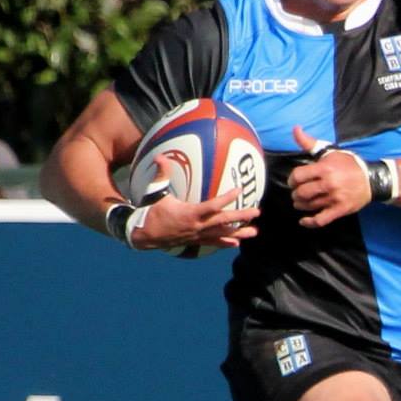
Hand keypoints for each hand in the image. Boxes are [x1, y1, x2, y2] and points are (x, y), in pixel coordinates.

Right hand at [129, 154, 260, 251]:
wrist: (143, 234)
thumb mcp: (155, 193)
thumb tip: (160, 156)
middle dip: (241, 216)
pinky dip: (225, 243)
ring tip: (254, 232)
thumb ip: (161, 174)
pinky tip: (236, 244)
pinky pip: (213, 242)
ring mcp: (197, 235)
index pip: (213, 205)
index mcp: (190, 213)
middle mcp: (197, 226)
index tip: (239, 190)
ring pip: (222, 234)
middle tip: (257, 212)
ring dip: (239, 233)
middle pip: (224, 221)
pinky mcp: (195, 241)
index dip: (227, 198)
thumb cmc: (150, 211)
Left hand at [287, 126, 371, 228]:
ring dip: (301, 205)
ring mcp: (335, 198)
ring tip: (301, 202)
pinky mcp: (340, 210)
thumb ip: (310, 143)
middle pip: (301, 192)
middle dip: (296, 193)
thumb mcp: (330, 152)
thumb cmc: (348, 165)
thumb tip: (295, 129)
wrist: (372, 180)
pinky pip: (320, 220)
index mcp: (325, 168)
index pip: (298, 176)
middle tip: (298, 192)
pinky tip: (304, 220)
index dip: (292, 179)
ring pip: (309, 205)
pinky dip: (309, 222)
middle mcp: (329, 183)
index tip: (294, 181)